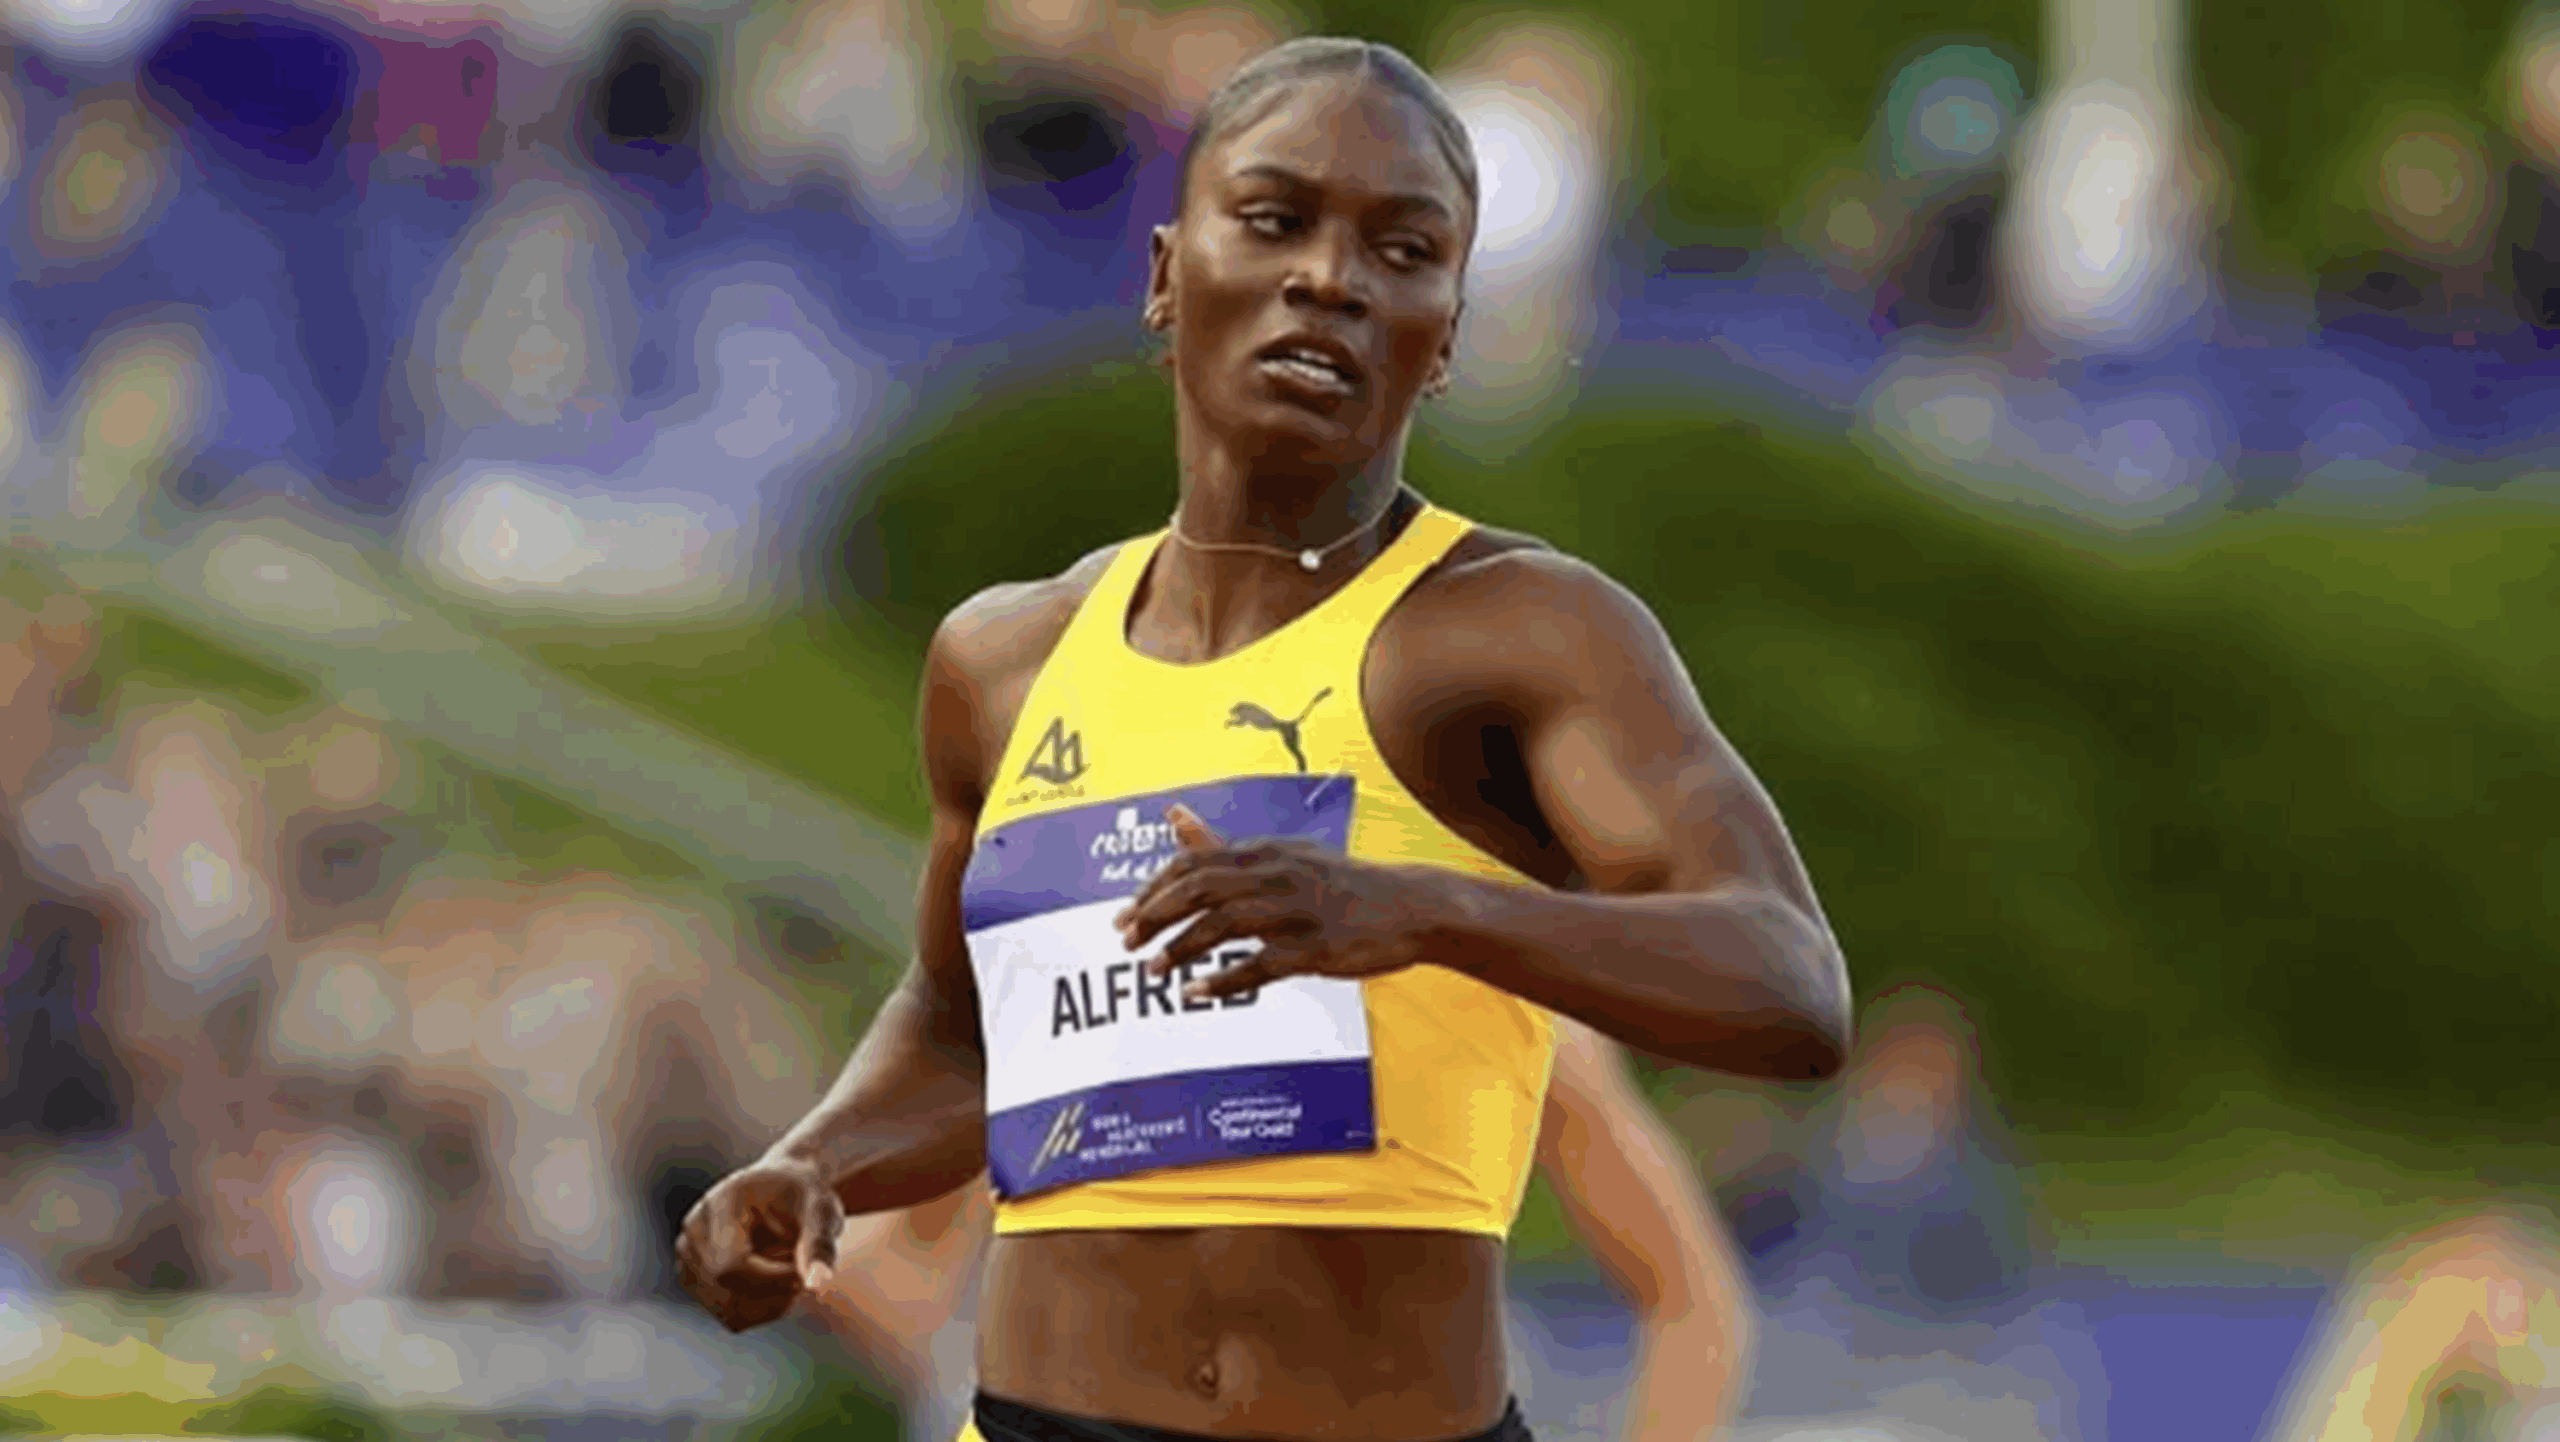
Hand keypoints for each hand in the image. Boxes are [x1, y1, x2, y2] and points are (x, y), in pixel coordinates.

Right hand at [674, 1155, 844, 1333]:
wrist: (784, 1188)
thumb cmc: (804, 1196)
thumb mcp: (821, 1209)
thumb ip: (819, 1244)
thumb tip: (816, 1284)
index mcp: (720, 1204)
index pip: (730, 1266)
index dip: (773, 1279)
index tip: (804, 1269)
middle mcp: (693, 1231)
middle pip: (729, 1292)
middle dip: (775, 1289)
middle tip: (799, 1263)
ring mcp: (687, 1258)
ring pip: (732, 1313)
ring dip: (772, 1301)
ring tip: (785, 1265)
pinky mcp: (694, 1281)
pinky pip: (733, 1318)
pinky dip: (764, 1308)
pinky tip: (775, 1279)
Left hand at [1112, 804, 1453, 1002]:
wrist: (1411, 906)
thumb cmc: (1338, 884)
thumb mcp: (1281, 854)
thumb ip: (1222, 844)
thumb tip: (1173, 815)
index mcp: (1265, 851)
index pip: (1193, 863)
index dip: (1152, 889)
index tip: (1125, 914)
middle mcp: (1277, 874)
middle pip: (1199, 889)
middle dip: (1155, 916)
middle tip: (1126, 941)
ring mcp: (1298, 910)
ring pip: (1223, 925)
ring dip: (1180, 948)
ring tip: (1152, 970)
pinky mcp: (1316, 947)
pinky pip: (1259, 965)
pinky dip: (1222, 981)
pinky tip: (1195, 994)